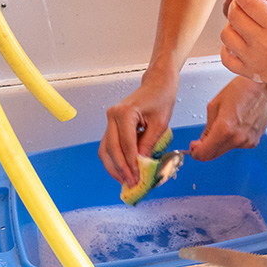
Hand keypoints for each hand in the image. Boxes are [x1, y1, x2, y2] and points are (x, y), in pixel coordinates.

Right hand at [99, 69, 179, 186]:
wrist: (157, 84)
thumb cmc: (161, 98)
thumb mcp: (160, 123)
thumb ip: (148, 144)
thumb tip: (141, 164)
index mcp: (124, 113)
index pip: (125, 144)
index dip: (130, 163)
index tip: (136, 177)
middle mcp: (112, 116)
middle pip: (111, 148)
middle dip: (120, 168)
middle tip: (130, 183)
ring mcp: (110, 120)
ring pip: (105, 149)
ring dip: (113, 167)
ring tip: (124, 180)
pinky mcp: (112, 125)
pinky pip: (108, 145)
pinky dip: (114, 159)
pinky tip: (122, 170)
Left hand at [188, 77, 266, 161]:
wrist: (263, 87)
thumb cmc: (241, 90)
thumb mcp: (215, 105)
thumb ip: (207, 127)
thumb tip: (203, 141)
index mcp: (225, 129)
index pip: (204, 153)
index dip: (195, 152)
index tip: (194, 146)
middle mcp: (237, 139)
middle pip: (214, 155)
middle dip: (205, 149)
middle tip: (201, 140)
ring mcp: (247, 141)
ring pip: (226, 149)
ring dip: (219, 143)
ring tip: (222, 125)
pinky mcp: (254, 140)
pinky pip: (237, 145)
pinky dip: (231, 139)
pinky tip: (234, 125)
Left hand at [221, 0, 266, 90]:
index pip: (247, 1)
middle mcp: (263, 42)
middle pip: (234, 16)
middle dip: (235, 4)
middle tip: (243, 3)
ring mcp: (254, 59)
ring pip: (226, 35)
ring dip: (231, 25)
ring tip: (242, 23)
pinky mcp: (251, 72)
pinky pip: (226, 59)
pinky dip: (227, 48)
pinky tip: (238, 42)